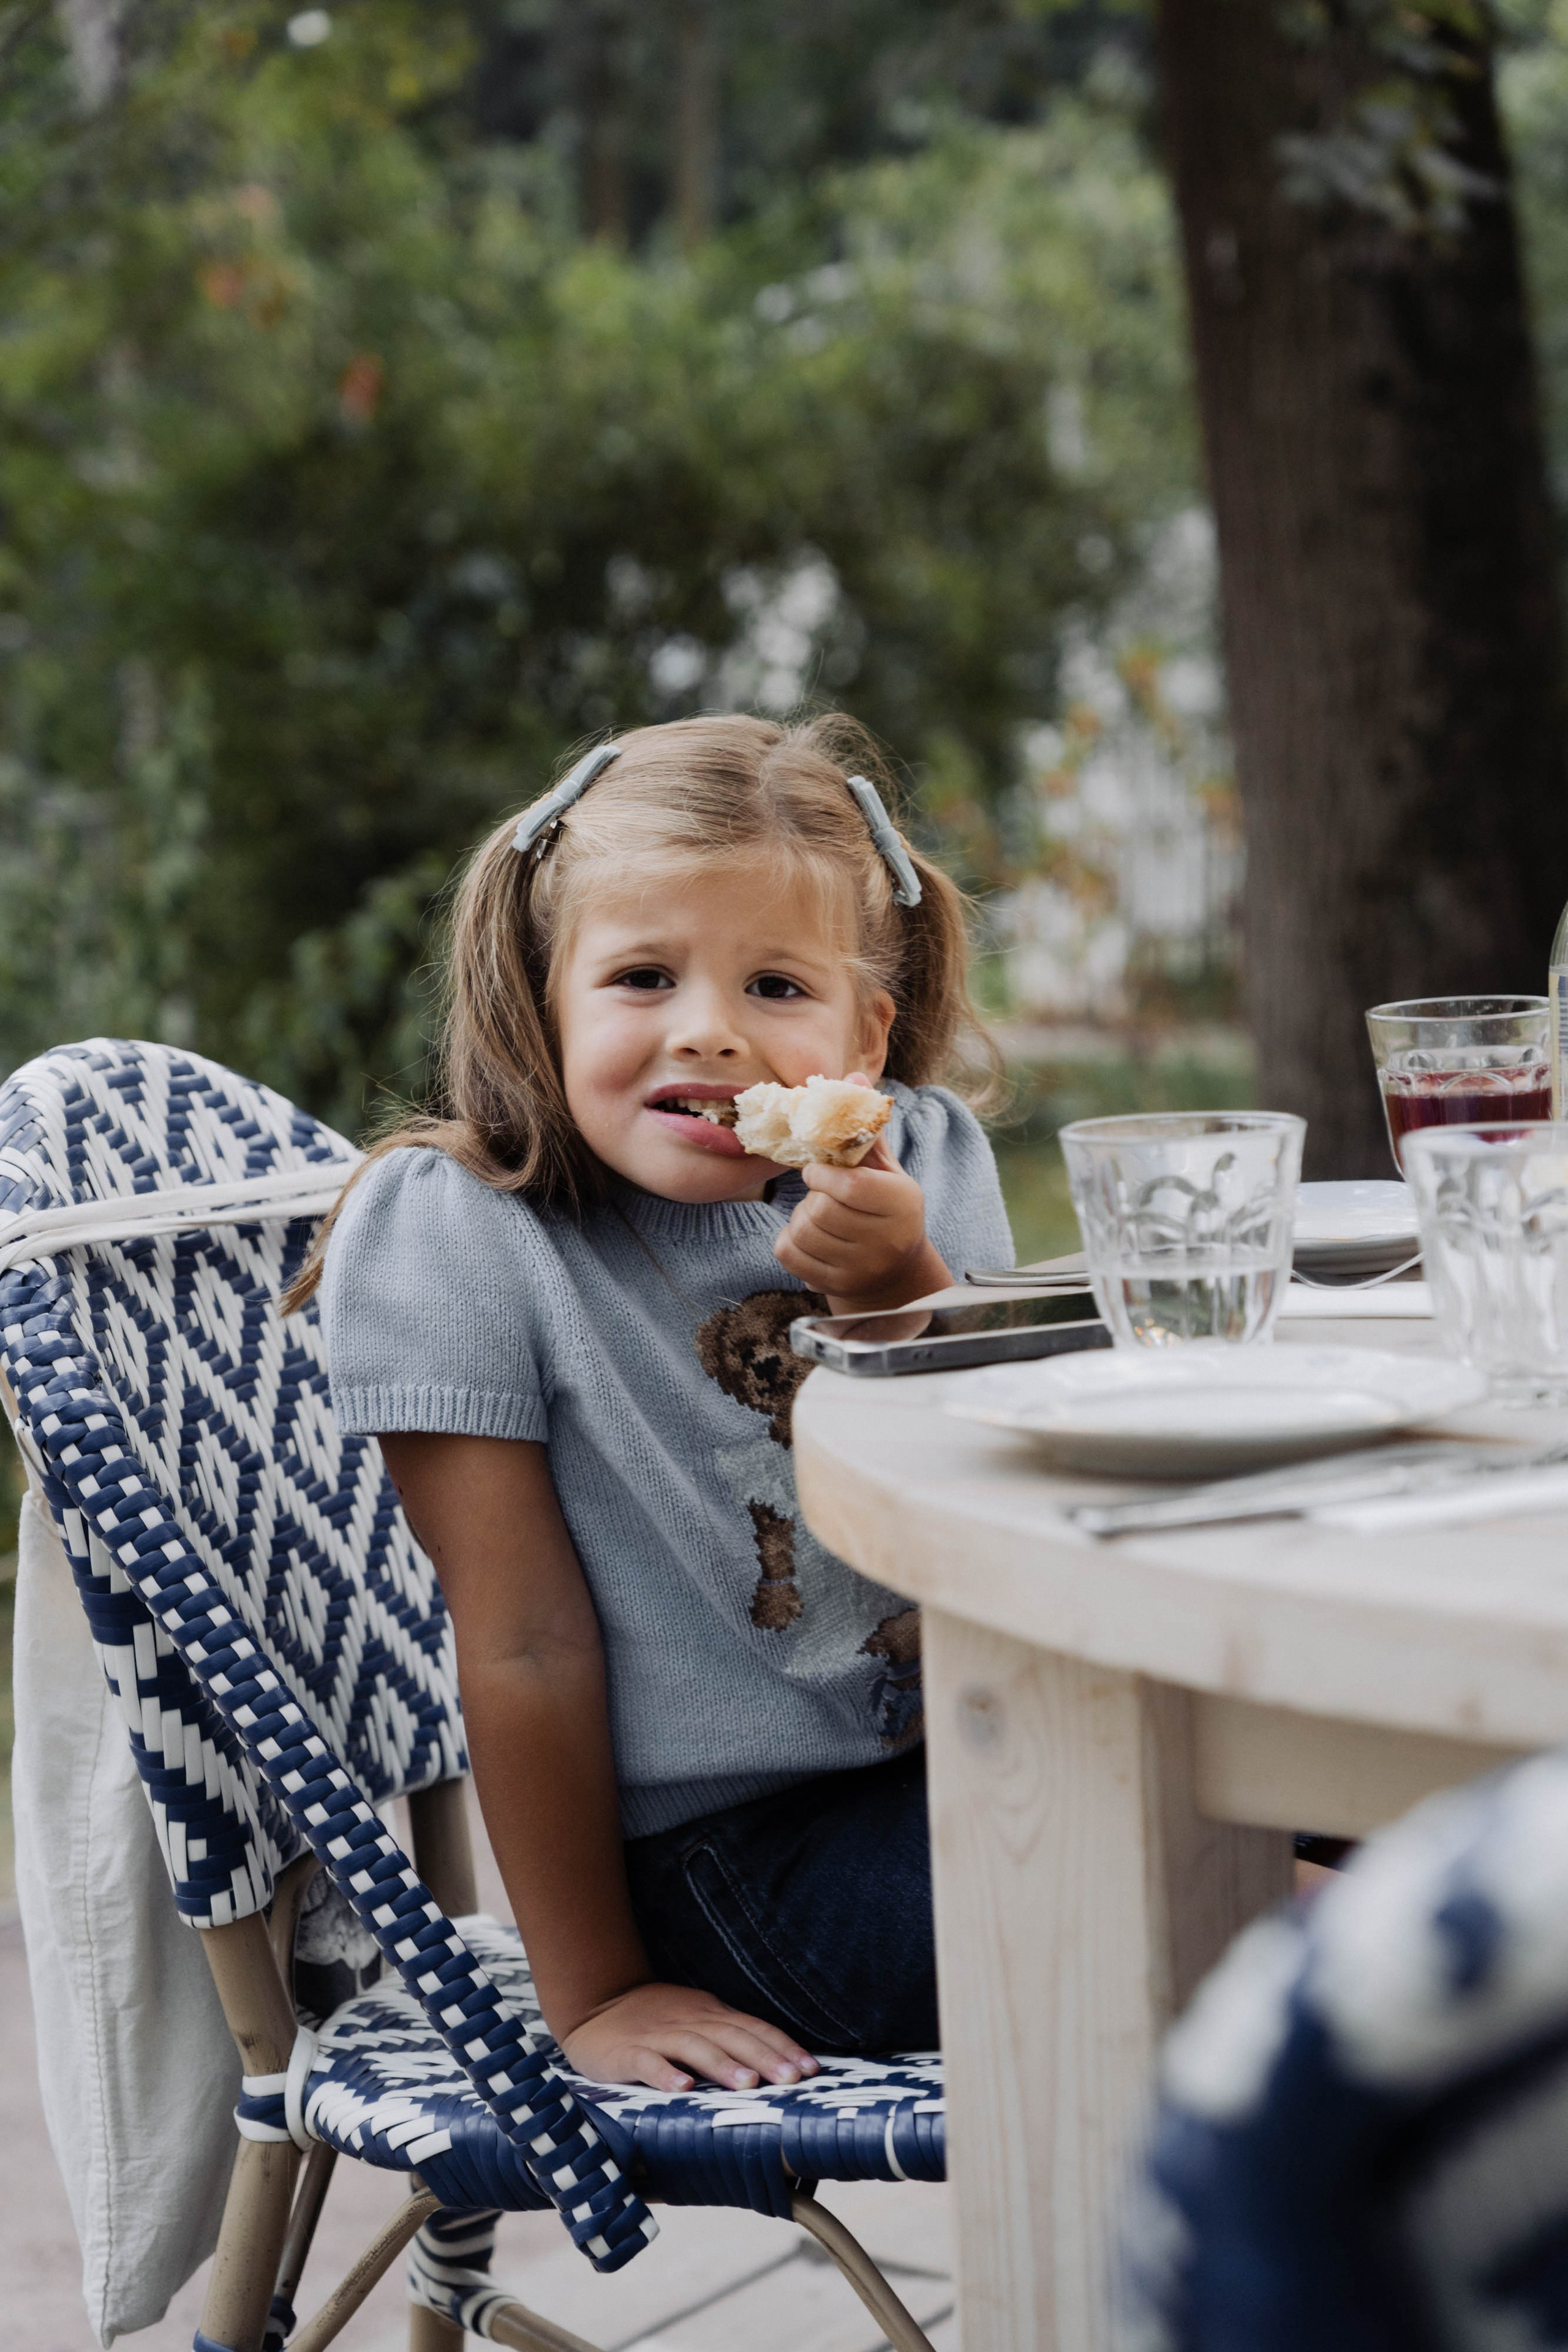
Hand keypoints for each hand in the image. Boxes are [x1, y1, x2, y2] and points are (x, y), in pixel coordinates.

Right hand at [561, 1982, 819, 2092]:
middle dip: (764, 2057)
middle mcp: (689, 2021)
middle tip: (792, 2079)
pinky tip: (682, 2089)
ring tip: (748, 2084)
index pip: (752, 2028)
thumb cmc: (652, 2019)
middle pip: (732, 2036)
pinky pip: (648, 2062)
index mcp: (708, 2014)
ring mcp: (658, 2035)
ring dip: (723, 2065)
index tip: (811, 2068)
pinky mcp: (627, 2052)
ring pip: (696, 2047)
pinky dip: (666, 2074)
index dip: (782, 2047)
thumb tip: (773, 2063)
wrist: (595, 2002)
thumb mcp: (695, 2020)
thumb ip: (727, 2038)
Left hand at [773, 1079, 950, 1310]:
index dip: (822, 1175)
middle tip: (822, 1197)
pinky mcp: (838, 1286)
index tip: (816, 1171)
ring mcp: (863, 1269)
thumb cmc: (885, 1207)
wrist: (896, 1272)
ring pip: (803, 1232)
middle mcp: (887, 1240)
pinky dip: (788, 1241)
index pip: (849, 1186)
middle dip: (812, 1197)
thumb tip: (851, 1077)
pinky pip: (789, 1255)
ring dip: (800, 1218)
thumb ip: (864, 1128)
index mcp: (903, 1203)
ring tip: (818, 1216)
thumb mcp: (885, 1168)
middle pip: (821, 1211)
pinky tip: (809, 1238)